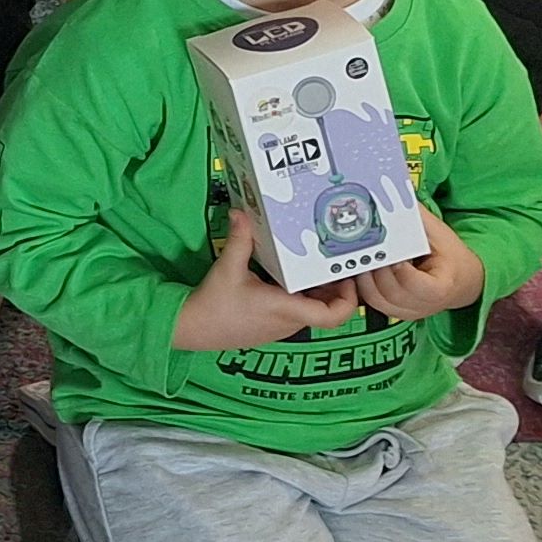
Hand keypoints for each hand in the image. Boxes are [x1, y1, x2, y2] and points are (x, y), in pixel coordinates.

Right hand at [170, 206, 365, 352]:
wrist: (191, 328)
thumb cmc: (213, 304)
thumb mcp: (228, 268)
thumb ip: (240, 240)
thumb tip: (242, 213)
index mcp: (286, 309)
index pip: (333, 316)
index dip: (349, 298)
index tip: (347, 276)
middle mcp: (289, 321)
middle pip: (326, 309)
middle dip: (332, 286)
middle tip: (330, 260)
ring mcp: (281, 327)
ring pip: (311, 309)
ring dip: (315, 290)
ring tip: (310, 263)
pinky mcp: (270, 326)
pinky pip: (295, 311)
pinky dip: (299, 295)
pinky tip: (285, 276)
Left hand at [347, 205, 487, 322]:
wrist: (460, 279)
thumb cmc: (448, 253)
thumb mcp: (437, 232)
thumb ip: (414, 216)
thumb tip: (390, 190)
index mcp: (443, 287)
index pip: (419, 287)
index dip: (402, 272)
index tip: (393, 254)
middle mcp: (426, 306)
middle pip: (392, 294)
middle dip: (376, 270)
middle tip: (367, 250)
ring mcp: (410, 313)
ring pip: (378, 301)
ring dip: (365, 278)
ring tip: (363, 256)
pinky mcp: (396, 313)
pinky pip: (372, 303)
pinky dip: (363, 286)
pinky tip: (362, 267)